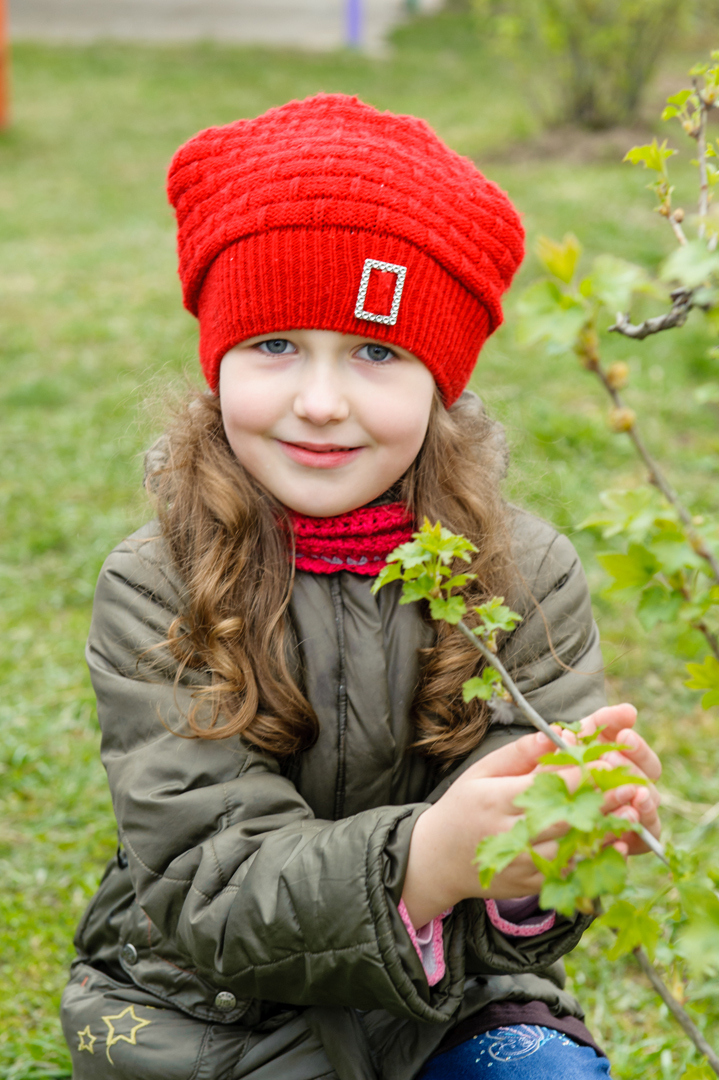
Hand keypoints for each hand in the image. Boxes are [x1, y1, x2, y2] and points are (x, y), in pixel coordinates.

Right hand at [401, 705, 662, 926]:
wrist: (436, 859)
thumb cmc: (461, 807)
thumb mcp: (479, 773)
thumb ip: (517, 754)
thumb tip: (554, 732)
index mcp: (494, 801)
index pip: (543, 785)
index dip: (578, 773)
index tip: (607, 760)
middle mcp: (507, 834)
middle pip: (562, 817)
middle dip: (601, 801)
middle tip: (634, 786)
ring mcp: (519, 863)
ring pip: (570, 848)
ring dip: (604, 831)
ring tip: (633, 813)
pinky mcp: (528, 884)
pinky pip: (567, 873)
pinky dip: (594, 859)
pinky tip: (617, 845)